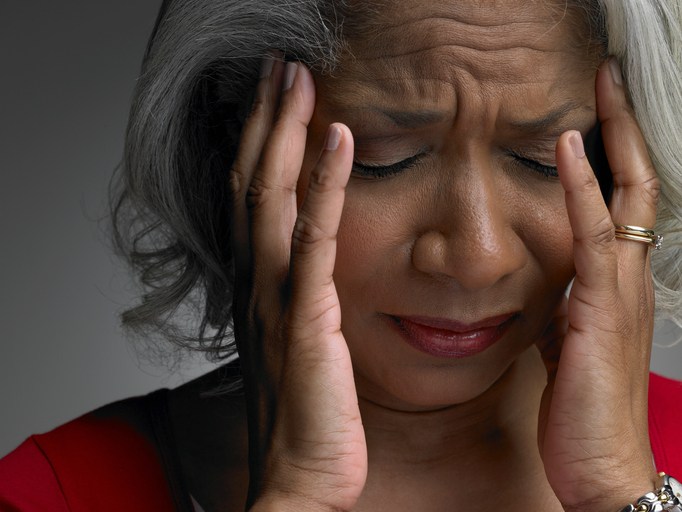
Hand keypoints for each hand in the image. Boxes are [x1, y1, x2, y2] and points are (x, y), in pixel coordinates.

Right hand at [229, 56, 366, 511]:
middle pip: (253, 184)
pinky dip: (323, 185)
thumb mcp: (303, 344)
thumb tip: (317, 269)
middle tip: (279, 67)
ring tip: (296, 78)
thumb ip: (304, 300)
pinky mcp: (308, 315)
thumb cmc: (311, 413)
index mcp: (260, 287)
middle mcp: (258, 283)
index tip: (273, 100)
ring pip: (272, 199)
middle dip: (264, 122)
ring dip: (283, 134)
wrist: (306, 474)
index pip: (253, 200)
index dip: (258, 145)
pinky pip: (314, 239)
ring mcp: (278, 297)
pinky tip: (337, 138)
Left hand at [537, 59, 659, 511]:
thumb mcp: (567, 344)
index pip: (621, 204)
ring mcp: (620, 290)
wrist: (600, 464)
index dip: (611, 157)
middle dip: (624, 129)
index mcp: (616, 285)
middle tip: (608, 79)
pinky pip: (594, 236)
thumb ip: (561, 309)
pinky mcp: (601, 308)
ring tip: (601, 89)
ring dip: (613, 140)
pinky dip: (582, 189)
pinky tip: (569, 150)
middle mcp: (629, 278)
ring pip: (626, 197)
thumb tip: (543, 290)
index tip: (592, 114)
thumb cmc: (584, 408)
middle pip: (637, 184)